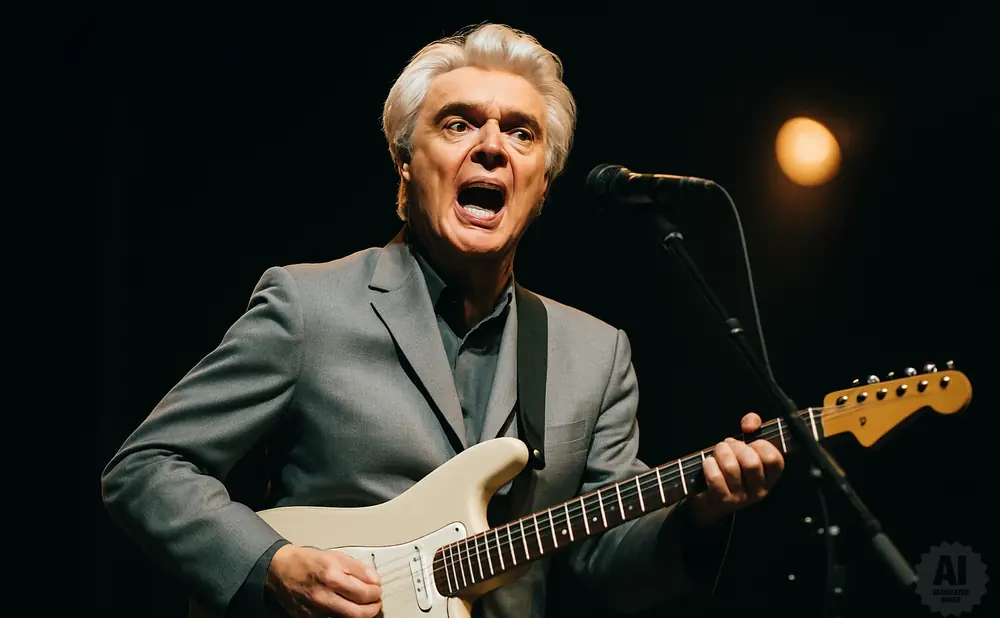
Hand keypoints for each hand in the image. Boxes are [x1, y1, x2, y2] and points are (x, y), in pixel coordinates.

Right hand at [265, 544, 381, 617]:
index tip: (377, 588)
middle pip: (359, 612)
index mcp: (332, 576)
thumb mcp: (335, 556)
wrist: (281, 570)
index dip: (376, 592)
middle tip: (376, 600)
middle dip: (373, 607)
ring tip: (364, 604)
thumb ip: (358, 568)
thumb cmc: (307, 562)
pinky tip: (347, 607)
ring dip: (361, 613)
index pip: (364, 592)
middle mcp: (324, 596)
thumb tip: (375, 579)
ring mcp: (317, 610)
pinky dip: (345, 615)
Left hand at [688, 412, 783, 527]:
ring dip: (721, 453)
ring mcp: (742, 498)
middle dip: (736, 447)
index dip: (760, 445)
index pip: (774, 459)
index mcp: (770, 476)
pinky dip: (709, 465)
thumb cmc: (733, 465)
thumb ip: (753, 425)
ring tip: (718, 452)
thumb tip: (750, 424)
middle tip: (729, 447)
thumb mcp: (747, 445)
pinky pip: (715, 478)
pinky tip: (709, 463)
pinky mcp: (723, 501)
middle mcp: (759, 489)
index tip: (750, 443)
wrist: (712, 498)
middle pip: (751, 463)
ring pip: (731, 468)